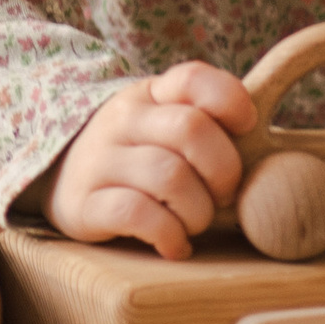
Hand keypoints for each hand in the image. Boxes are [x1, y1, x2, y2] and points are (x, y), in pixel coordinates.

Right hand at [43, 61, 254, 257]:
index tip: (247, 127)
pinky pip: (136, 214)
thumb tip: (266, 155)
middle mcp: (122, 119)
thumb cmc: (134, 156)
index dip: (230, 100)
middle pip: (191, 129)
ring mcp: (99, 159)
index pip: (193, 78)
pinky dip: (168, 234)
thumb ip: (204, 126)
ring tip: (195, 223)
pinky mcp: (83, 203)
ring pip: (169, 176)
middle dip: (224, 170)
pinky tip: (175, 245)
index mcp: (150, 94)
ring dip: (198, 210)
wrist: (58, 178)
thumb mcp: (161, 126)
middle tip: (224, 196)